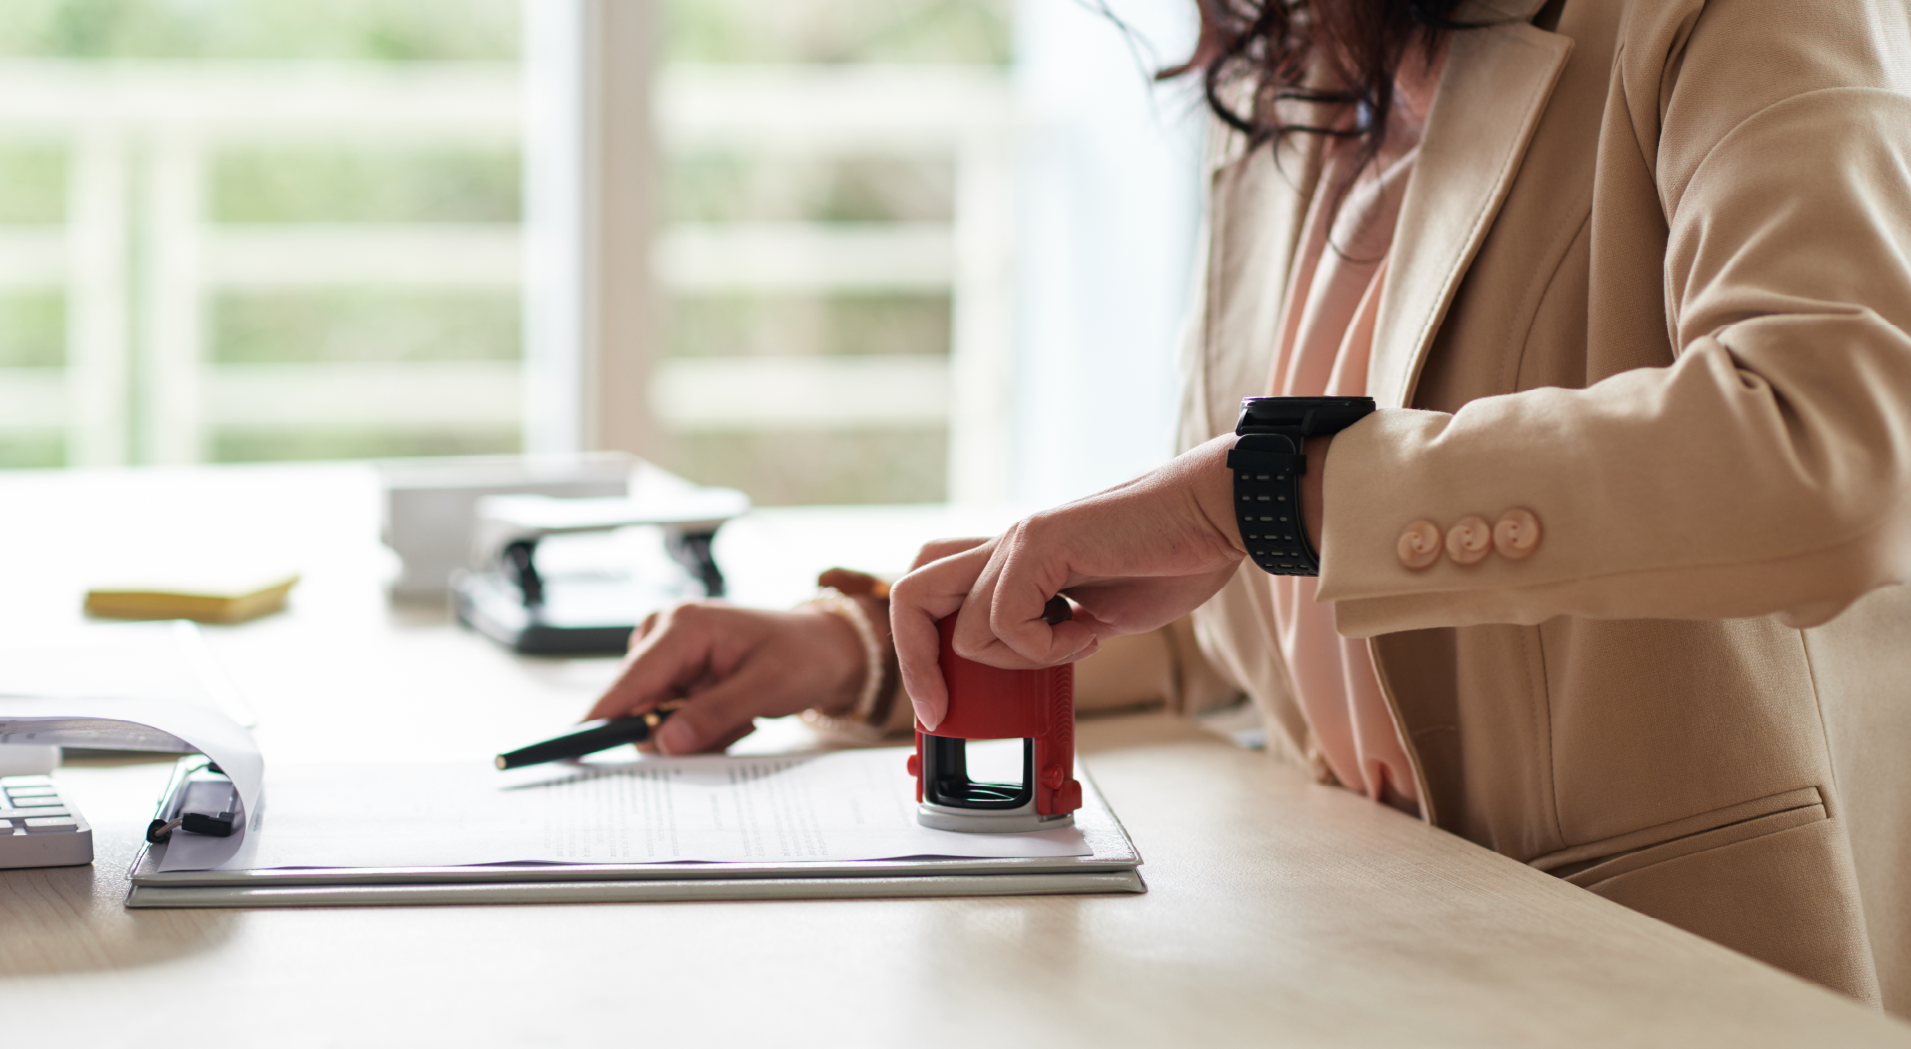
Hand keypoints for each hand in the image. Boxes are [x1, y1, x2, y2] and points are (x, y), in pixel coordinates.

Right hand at [584, 602, 865, 753]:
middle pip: (637, 707)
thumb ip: (714, 715)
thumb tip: (664, 744)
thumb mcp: (767, 688)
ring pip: (652, 719)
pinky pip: (666, 718)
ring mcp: (665, 652)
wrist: (824, 648)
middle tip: (735, 724)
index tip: (571, 749)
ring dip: (695, 730)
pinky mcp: (671, 670)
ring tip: (740, 712)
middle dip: (680, 731)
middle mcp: (664, 632)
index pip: (630, 682)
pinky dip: (698, 726)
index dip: (600, 717)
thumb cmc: (802, 657)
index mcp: (683, 626)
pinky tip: (731, 710)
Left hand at [890, 433, 1266, 730]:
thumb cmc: (1171, 559)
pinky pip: (1006, 620)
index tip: (941, 709)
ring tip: (1077, 641)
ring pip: (965, 629)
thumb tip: (1026, 671)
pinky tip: (1090, 629)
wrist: (1216, 516)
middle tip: (944, 708)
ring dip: (1022, 659)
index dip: (921, 655)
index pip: (931, 597)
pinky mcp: (1041, 540)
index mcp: (1014, 562)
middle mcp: (1006, 547)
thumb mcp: (1094, 615)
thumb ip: (1051, 634)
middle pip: (910, 596)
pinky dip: (1047, 646)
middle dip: (917, 664)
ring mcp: (1020, 540)